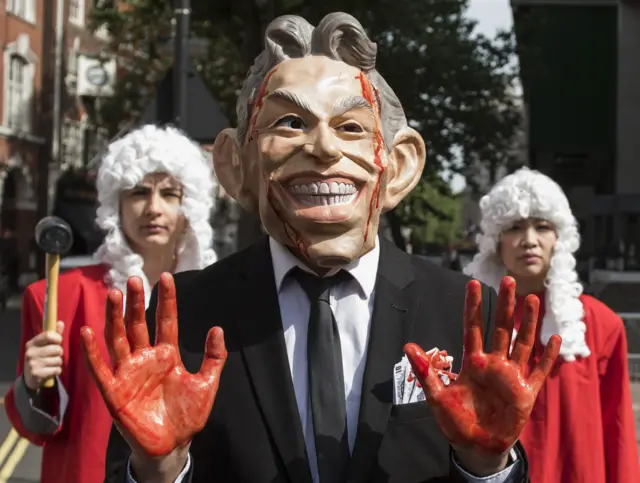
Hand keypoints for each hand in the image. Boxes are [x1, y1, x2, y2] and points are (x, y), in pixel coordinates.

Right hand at [23, 321, 63, 390]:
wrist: (30, 377)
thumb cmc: (40, 357)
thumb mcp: (44, 345)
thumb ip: (53, 334)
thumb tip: (60, 323)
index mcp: (31, 343)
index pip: (48, 335)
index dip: (57, 338)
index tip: (58, 341)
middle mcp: (30, 353)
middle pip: (56, 349)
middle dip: (59, 353)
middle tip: (53, 355)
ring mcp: (33, 364)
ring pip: (58, 360)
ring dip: (58, 363)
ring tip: (50, 364)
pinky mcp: (37, 374)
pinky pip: (57, 370)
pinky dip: (57, 371)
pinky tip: (50, 371)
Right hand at [81, 273, 226, 457]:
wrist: (173, 446)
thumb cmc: (187, 415)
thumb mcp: (207, 383)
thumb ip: (214, 357)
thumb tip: (217, 328)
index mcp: (167, 354)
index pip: (165, 320)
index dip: (166, 299)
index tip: (166, 277)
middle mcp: (145, 358)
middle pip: (137, 324)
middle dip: (135, 302)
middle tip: (134, 278)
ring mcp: (128, 373)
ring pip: (117, 339)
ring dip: (114, 317)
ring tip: (113, 294)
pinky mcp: (114, 392)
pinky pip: (100, 368)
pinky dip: (91, 351)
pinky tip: (85, 331)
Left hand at [404, 277, 560, 469]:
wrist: (475, 446)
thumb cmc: (455, 421)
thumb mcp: (437, 396)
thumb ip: (426, 370)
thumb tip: (408, 345)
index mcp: (472, 361)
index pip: (472, 327)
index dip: (473, 306)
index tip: (473, 283)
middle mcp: (493, 364)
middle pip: (501, 328)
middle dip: (505, 305)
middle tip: (508, 279)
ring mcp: (511, 377)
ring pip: (522, 343)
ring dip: (528, 322)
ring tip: (533, 299)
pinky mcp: (525, 394)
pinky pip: (538, 372)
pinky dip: (547, 357)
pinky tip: (555, 339)